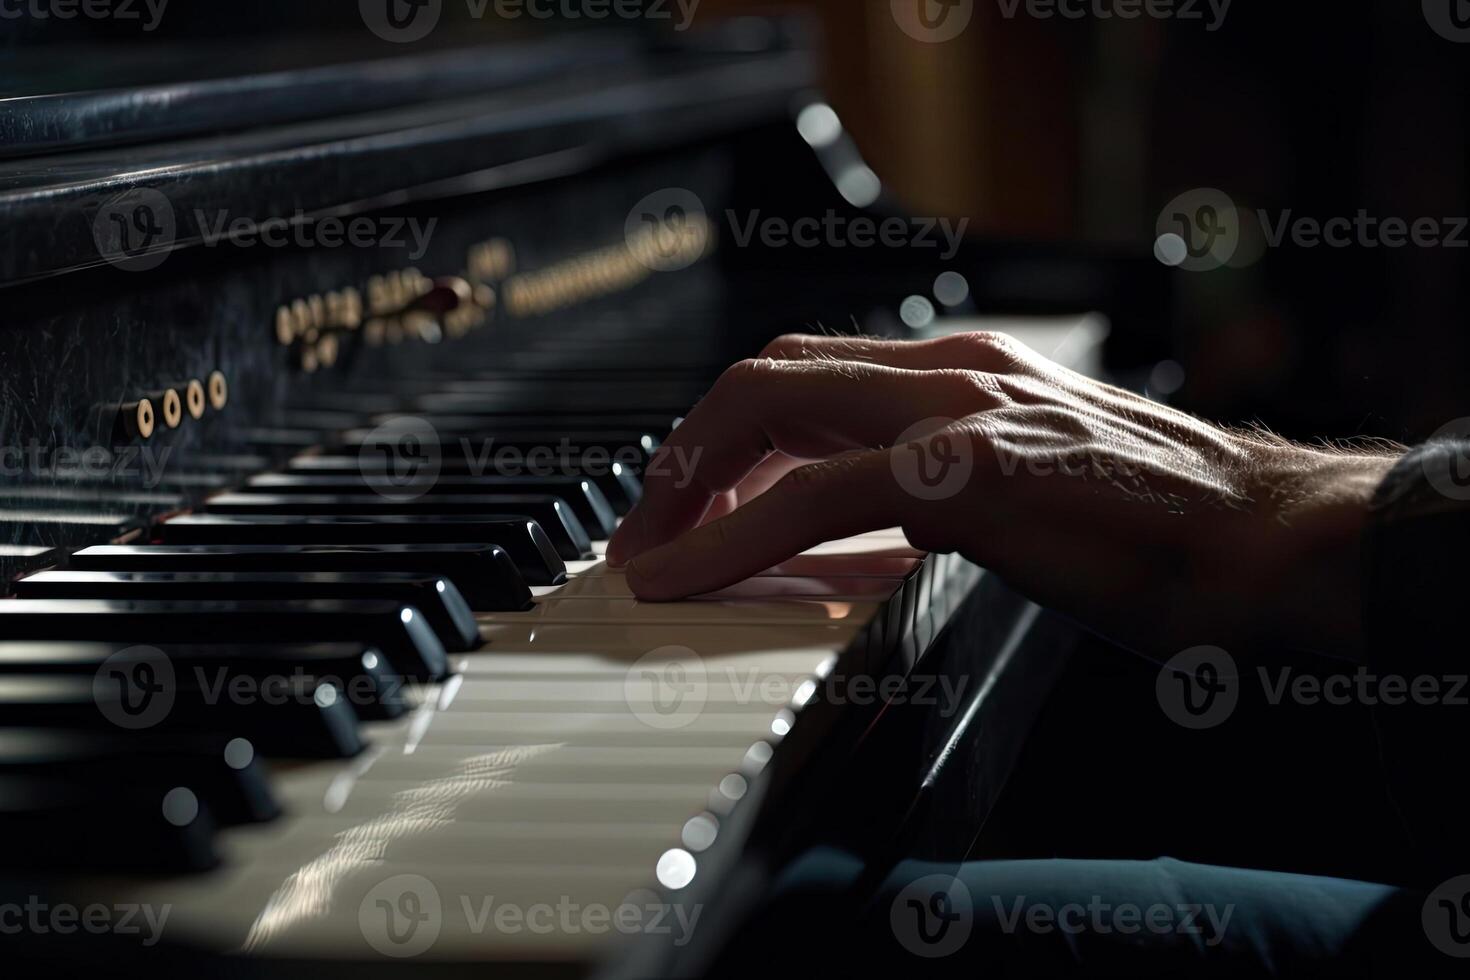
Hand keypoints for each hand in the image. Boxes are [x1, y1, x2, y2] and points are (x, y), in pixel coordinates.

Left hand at [607, 332, 1398, 656]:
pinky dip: (733, 537)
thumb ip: (938, 494)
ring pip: (771, 413)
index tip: (691, 496)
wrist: (1264, 538)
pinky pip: (811, 496)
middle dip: (686, 450)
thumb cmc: (1159, 527)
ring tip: (650, 554)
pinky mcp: (968, 473)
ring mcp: (958, 412)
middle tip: (647, 525)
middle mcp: (951, 371)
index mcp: (966, 372)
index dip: (729, 430)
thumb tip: (854, 539)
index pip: (808, 371)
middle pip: (768, 374)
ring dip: (688, 484)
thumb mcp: (1029, 488)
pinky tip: (693, 578)